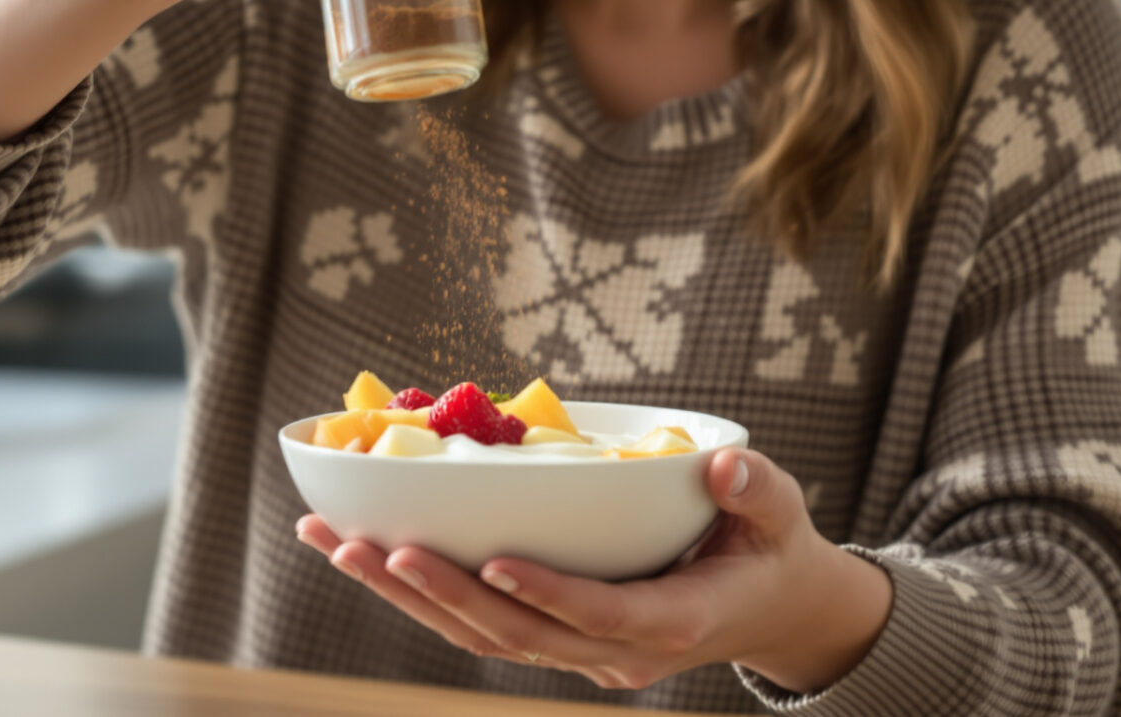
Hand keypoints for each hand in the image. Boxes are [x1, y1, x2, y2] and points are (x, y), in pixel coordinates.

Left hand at [294, 448, 892, 693]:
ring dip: (405, 594)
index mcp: (673, 624)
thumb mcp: (783, 519)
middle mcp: (615, 653)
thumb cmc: (772, 553)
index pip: (600, 614)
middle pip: (514, 632)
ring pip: (482, 636)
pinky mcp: (554, 641)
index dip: (546, 592)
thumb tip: (725, 466)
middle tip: (371, 546)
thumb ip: (758, 491)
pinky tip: (367, 554)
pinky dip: (420, 594)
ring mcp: (579, 654)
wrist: (769, 610)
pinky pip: (480, 625)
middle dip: (438, 593)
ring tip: (338, 544)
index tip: (492, 560)